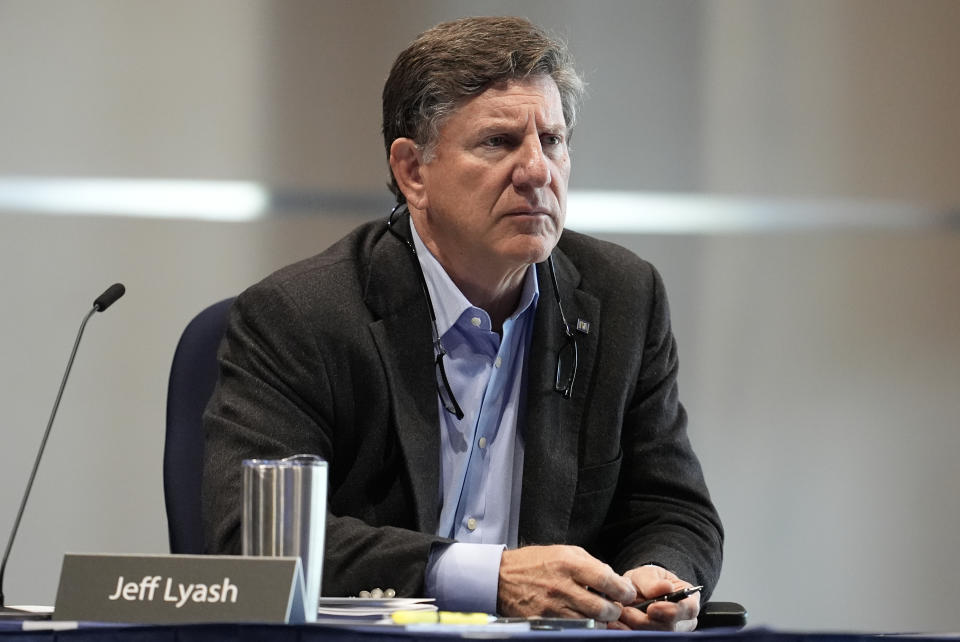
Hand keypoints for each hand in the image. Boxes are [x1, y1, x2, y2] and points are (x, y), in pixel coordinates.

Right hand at [497, 545, 636, 621]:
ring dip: (600, 620)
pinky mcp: (546, 622)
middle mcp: (561, 586)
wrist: (501, 578)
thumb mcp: (564, 552)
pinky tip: (584, 617)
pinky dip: (584, 625)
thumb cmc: (535, 563)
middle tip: (614, 605)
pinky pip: (575, 628)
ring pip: (591, 623)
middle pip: (602, 608)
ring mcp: (553, 607)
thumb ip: (591, 564)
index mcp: (568, 564)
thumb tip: (614, 579)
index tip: (627, 592)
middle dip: (615, 609)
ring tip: (599, 611)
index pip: (606, 580)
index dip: (623, 590)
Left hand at [609, 566, 699, 630]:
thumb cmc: (648, 582)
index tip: (652, 608)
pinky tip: (616, 624)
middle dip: (645, 622)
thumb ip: (654, 582)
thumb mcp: (649, 574)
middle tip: (626, 611)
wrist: (637, 591)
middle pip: (670, 628)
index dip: (672, 611)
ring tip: (618, 615)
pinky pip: (642, 638)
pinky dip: (628, 631)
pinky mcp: (653, 637)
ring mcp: (668, 633)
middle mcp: (682, 622)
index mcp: (688, 602)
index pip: (689, 609)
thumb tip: (666, 588)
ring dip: (634, 627)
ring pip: (655, 636)